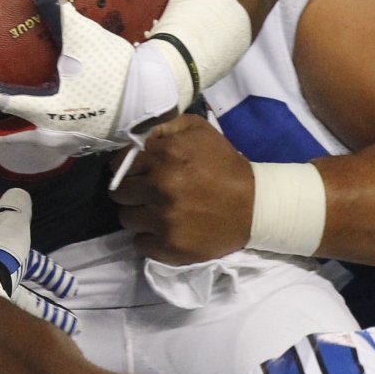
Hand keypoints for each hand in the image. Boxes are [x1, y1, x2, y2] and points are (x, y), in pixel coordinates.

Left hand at [0, 0, 184, 156]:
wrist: (154, 97)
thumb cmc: (115, 69)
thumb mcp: (83, 37)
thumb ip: (56, 12)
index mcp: (43, 108)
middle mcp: (48, 132)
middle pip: (5, 134)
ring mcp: (66, 143)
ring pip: (26, 142)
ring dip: (8, 134)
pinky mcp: (82, 144)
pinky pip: (48, 140)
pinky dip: (33, 133)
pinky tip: (38, 121)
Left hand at [0, 189, 79, 342]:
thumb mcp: (10, 233)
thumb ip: (16, 215)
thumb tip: (18, 191)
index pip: (29, 264)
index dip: (51, 274)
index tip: (71, 288)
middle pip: (25, 292)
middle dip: (49, 303)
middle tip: (73, 318)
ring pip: (24, 311)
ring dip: (49, 318)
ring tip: (72, 330)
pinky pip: (16, 326)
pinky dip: (34, 329)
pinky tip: (50, 338)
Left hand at [110, 114, 254, 264]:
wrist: (255, 206)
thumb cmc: (224, 165)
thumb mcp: (198, 130)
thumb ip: (164, 126)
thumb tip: (134, 139)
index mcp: (165, 156)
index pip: (121, 164)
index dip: (127, 168)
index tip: (138, 173)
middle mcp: (161, 187)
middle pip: (119, 193)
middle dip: (131, 191)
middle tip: (149, 193)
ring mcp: (164, 220)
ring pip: (126, 218)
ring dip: (138, 215)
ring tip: (158, 212)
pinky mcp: (169, 246)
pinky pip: (139, 243)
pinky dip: (149, 238)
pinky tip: (166, 229)